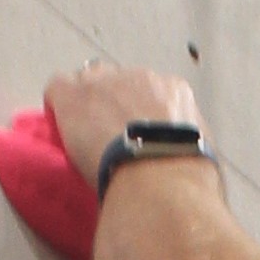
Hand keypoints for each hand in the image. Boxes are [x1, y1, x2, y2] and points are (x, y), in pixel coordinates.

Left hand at [46, 60, 207, 192]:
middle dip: (113, 105)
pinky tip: (62, 132)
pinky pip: (57, 88)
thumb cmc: (189, 182)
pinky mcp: (74, 95)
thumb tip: (186, 164)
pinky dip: (57, 108)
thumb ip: (188, 149)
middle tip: (111, 140)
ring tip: (86, 138)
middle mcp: (141, 77)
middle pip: (118, 82)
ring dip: (87, 105)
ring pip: (87, 82)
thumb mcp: (202, 159)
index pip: (152, 92)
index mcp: (176, 92)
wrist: (163, 183)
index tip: (138, 137)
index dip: (140, 115)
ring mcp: (106, 82)